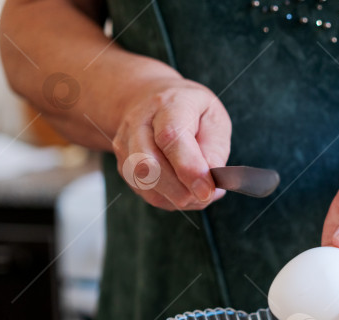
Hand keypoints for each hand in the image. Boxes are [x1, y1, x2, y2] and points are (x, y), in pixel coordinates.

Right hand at [112, 78, 230, 210]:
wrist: (152, 100)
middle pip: (149, 165)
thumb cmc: (192, 111)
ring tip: (200, 191)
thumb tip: (209, 181)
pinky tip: (186, 191)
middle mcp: (138, 123)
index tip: (207, 191)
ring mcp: (126, 145)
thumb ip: (214, 149)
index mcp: (168, 105)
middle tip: (206, 195)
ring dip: (177, 197)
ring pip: (144, 184)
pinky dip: (170, 199)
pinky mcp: (123, 165)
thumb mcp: (214, 119)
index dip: (189, 168)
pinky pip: (146, 193)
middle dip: (181, 191)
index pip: (170, 138)